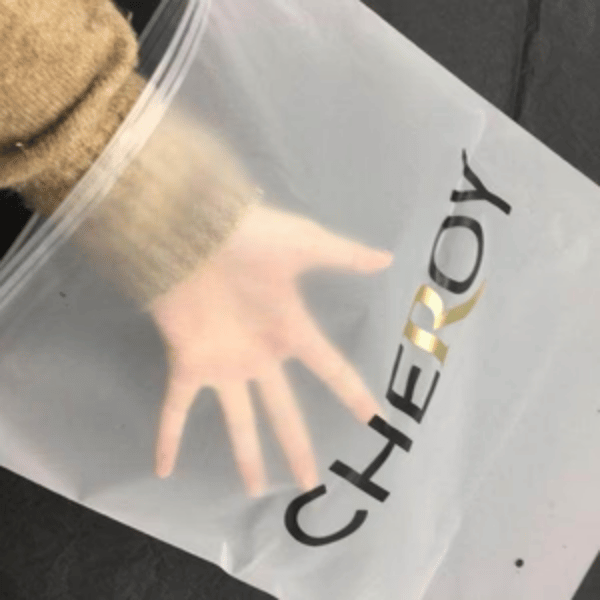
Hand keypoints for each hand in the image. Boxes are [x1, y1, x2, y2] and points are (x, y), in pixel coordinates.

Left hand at [149, 202, 393, 495]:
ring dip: (245, 455)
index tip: (375, 421)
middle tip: (311, 484)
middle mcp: (260, 357)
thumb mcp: (303, 244)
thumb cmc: (250, 239)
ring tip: (253, 491)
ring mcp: (224, 365)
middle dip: (298, 447)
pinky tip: (164, 469)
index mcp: (290, 332)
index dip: (352, 393)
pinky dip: (168, 437)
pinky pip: (176, 408)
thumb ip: (344, 255)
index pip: (330, 369)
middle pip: (284, 412)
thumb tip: (387, 257)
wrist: (191, 232)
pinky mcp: (188, 364)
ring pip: (238, 420)